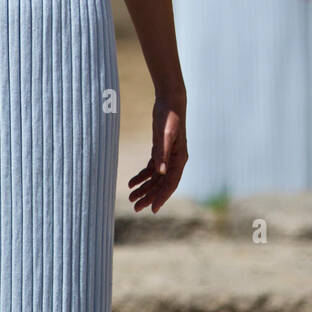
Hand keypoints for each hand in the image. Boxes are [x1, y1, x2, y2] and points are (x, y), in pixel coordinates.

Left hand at [128, 93, 186, 212]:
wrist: (170, 101)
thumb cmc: (169, 117)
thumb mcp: (165, 134)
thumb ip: (162, 153)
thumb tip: (161, 173)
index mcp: (180, 160)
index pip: (171, 184)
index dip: (161, 197)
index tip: (152, 210)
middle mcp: (175, 161)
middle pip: (162, 185)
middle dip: (149, 197)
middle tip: (135, 207)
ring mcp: (168, 157)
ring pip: (155, 179)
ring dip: (144, 189)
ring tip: (131, 198)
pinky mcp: (160, 151)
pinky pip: (151, 170)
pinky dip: (141, 177)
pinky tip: (131, 183)